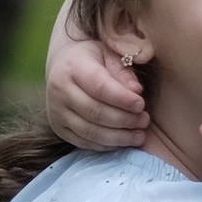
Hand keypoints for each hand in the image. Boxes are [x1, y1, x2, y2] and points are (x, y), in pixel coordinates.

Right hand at [46, 1, 150, 152]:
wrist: (64, 66)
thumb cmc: (94, 59)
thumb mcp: (109, 55)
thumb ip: (123, 72)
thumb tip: (137, 91)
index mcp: (72, 66)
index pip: (99, 87)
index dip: (122, 99)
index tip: (142, 105)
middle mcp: (59, 90)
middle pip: (94, 112)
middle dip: (124, 119)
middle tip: (144, 120)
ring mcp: (56, 112)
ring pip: (89, 131)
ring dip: (118, 137)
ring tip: (139, 135)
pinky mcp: (59, 128)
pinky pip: (84, 142)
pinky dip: (106, 145)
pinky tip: (124, 141)